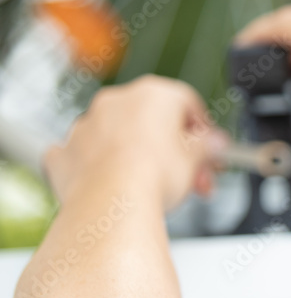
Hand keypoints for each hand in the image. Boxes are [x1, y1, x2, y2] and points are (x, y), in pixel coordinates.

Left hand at [45, 75, 224, 209]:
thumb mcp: (198, 158)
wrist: (112, 202)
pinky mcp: (68, 151)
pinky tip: (112, 183)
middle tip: (193, 178)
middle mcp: (118, 102)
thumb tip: (214, 142)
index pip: (187, 104)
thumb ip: (208, 145)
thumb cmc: (155, 175)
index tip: (209, 150)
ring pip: (121, 137)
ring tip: (159, 189)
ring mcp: (88, 124)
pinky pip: (87, 155)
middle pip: (154, 122)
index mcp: (153, 94)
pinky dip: (100, 167)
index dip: (203, 130)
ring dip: (141, 157)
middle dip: (177, 151)